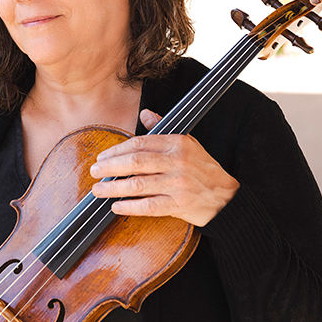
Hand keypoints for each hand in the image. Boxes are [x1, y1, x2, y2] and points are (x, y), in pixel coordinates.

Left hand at [90, 109, 239, 226]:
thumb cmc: (203, 169)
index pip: (140, 143)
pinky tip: (116, 206)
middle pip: (136, 162)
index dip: (117, 150)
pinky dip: (131, 207)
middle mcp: (178, 162)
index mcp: (177, 144)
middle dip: (110, 167)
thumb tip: (145, 114)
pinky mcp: (180, 205)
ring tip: (98, 190)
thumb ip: (163, 128)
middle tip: (94, 171)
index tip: (102, 156)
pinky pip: (150, 206)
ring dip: (115, 188)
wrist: (227, 197)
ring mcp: (179, 184)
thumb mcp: (188, 142)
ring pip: (139, 185)